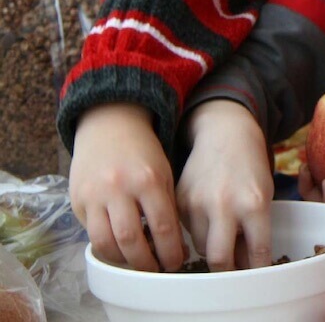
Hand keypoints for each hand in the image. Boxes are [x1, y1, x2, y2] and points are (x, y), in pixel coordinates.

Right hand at [69, 103, 184, 271]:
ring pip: (105, 242)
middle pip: (130, 240)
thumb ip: (167, 207)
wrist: (108, 126)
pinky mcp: (77, 200)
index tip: (176, 263)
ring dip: (122, 261)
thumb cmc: (143, 153)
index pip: (162, 227)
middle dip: (146, 263)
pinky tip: (120, 249)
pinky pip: (91, 233)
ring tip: (137, 264)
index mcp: (148, 180)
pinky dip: (106, 247)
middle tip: (156, 270)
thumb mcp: (165, 174)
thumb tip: (173, 248)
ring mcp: (93, 195)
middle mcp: (118, 188)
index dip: (170, 252)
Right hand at [177, 100, 272, 270]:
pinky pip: (186, 229)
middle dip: (227, 270)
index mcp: (254, 205)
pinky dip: (197, 230)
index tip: (257, 279)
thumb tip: (245, 267)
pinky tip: (206, 217)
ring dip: (211, 248)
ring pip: (200, 247)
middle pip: (219, 259)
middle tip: (232, 269)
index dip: (257, 271)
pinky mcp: (179, 199)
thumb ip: (255, 231)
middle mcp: (224, 205)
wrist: (224, 133)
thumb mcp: (263, 197)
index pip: (256, 254)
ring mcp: (197, 202)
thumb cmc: (251, 168)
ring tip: (221, 235)